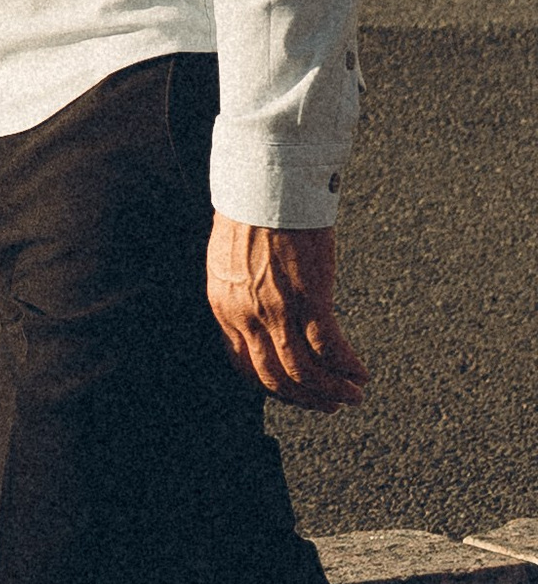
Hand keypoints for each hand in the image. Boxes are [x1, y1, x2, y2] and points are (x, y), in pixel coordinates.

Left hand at [206, 217, 368, 409]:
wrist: (266, 179)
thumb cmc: (253, 212)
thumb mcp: (230, 261)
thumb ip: (241, 294)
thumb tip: (261, 317)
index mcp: (223, 305)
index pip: (244, 367)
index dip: (274, 389)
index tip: (296, 394)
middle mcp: (246, 314)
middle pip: (275, 378)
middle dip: (306, 398)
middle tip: (330, 404)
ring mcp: (277, 308)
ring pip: (304, 372)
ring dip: (332, 390)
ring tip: (352, 394)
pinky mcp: (309, 296)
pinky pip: (330, 348)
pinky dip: (347, 366)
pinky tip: (360, 372)